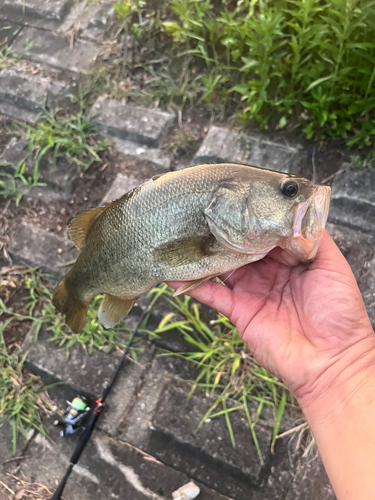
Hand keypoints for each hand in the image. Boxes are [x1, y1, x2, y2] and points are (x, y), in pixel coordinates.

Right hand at [168, 230, 374, 406]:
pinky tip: (174, 274)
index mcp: (289, 260)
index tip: (234, 200)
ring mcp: (250, 291)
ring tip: (181, 237)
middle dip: (223, 232)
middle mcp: (267, 273)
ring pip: (221, 268)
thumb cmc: (339, 312)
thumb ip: (313, 237)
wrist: (331, 359)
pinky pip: (212, 295)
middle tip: (201, 212)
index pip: (264, 233)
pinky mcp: (238, 311)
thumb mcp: (333, 265)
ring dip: (203, 255)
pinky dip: (192, 285)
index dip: (251, 219)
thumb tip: (295, 211)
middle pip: (239, 248)